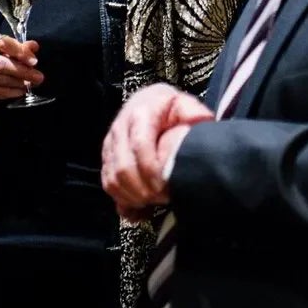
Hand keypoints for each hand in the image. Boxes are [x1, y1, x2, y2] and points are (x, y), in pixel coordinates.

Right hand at [0, 32, 40, 102]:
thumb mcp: (7, 49)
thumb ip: (20, 47)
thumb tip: (33, 47)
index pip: (3, 43)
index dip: (20, 52)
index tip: (34, 61)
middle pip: (2, 63)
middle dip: (23, 71)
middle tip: (38, 77)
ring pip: (0, 78)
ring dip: (19, 82)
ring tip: (31, 84)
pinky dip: (11, 91)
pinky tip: (21, 90)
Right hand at [102, 84, 211, 212]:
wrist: (148, 100)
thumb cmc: (169, 107)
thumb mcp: (185, 104)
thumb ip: (194, 114)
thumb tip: (201, 126)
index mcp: (141, 113)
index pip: (140, 146)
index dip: (151, 171)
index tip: (166, 188)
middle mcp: (120, 127)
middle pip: (123, 167)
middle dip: (142, 190)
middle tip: (162, 200)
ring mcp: (110, 143)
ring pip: (112, 178)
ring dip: (131, 196)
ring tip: (152, 204)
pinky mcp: (106, 156)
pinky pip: (107, 182)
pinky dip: (122, 198)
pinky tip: (138, 206)